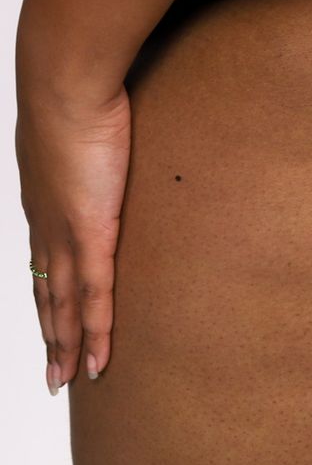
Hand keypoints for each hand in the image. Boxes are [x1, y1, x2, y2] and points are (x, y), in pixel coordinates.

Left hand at [17, 81, 130, 392]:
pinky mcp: (90, 236)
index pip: (44, 260)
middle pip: (46, 294)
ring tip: (69, 380)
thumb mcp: (85, 119)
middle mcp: (46, 225)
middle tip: (54, 374)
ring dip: (64, 346)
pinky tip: (97, 361)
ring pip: (63, 307)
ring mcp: (65, 235)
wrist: (64, 84)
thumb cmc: (76, 89)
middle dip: (50, 335)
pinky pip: (93, 298)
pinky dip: (93, 334)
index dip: (47, 295)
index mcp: (44, 200)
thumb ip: (97, 133)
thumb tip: (115, 124)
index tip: (51, 321)